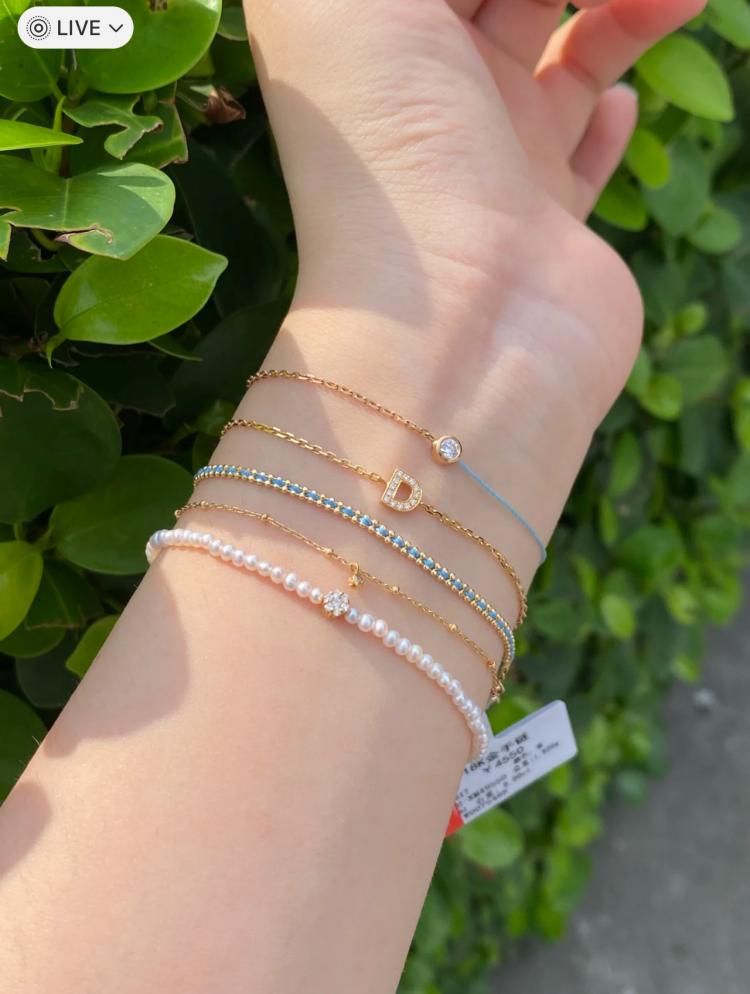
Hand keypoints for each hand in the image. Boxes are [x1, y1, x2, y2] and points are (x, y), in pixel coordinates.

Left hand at [245, 0, 702, 417]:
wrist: (456, 320)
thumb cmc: (390, 149)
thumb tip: (479, 0)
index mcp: (374, 35)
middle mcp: (430, 98)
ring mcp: (493, 165)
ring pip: (565, 60)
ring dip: (620, 12)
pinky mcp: (547, 223)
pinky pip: (580, 155)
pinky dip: (606, 120)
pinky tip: (624, 101)